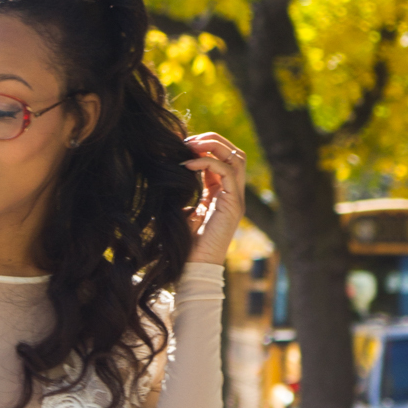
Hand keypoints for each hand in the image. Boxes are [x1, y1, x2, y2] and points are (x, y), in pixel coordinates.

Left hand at [183, 133, 246, 265]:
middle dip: (212, 141)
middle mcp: (233, 194)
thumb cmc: (185, 243)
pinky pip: (227, 172)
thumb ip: (184, 191)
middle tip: (187, 141)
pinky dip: (208, 162)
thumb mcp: (183, 210)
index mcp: (222, 194)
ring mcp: (237, 199)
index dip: (205, 146)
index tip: (182, 145)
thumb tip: (171, 171)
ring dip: (214, 146)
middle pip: (234, 153)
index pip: (223, 159)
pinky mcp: (234, 204)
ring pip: (236, 157)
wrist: (194, 267)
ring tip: (190, 146)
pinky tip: (188, 164)